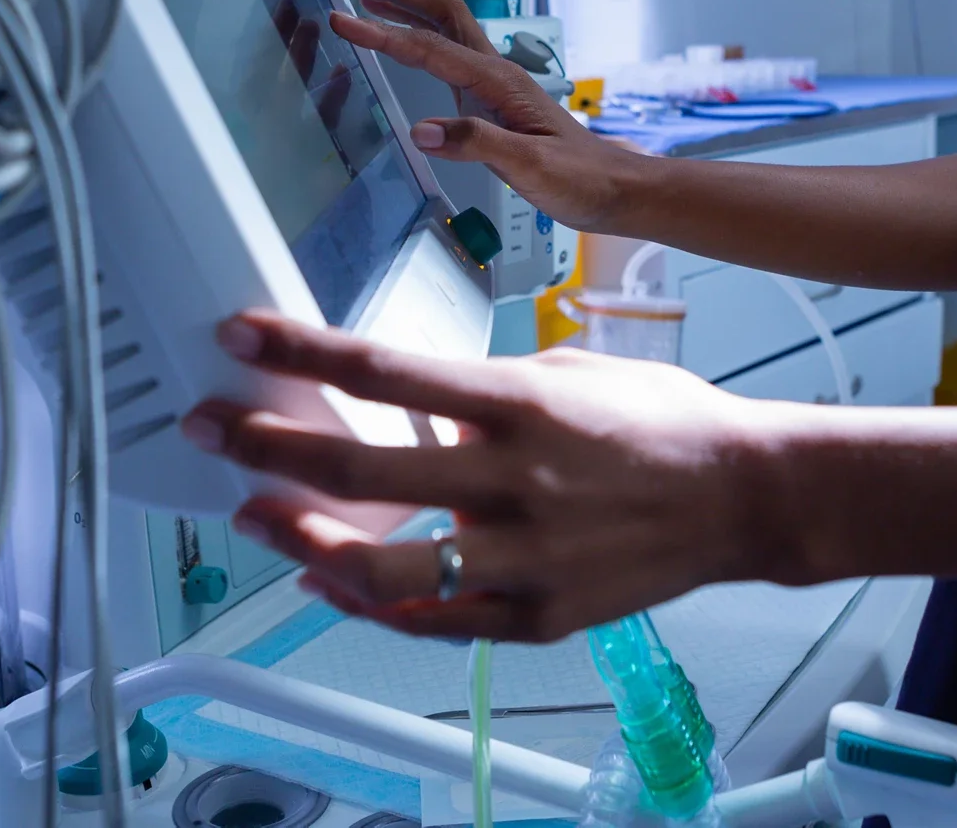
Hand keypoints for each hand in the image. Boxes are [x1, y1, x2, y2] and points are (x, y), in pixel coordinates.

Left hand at [183, 311, 776, 641]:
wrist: (744, 499)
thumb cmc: (661, 423)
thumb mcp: (569, 373)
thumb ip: (484, 392)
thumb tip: (413, 404)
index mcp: (522, 405)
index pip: (388, 371)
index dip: (303, 351)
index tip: (242, 335)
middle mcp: (515, 483)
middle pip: (363, 466)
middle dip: (270, 444)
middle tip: (212, 428)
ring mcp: (525, 560)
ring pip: (385, 564)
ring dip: (305, 539)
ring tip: (258, 515)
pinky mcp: (539, 617)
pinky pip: (433, 621)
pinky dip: (370, 600)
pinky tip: (328, 579)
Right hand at [333, 0, 647, 230]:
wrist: (615, 189)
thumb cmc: (580, 178)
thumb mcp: (530, 166)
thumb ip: (477, 145)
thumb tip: (421, 132)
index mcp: (499, 82)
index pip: (429, 48)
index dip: (383, 32)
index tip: (343, 19)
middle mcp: (495, 72)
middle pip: (441, 12)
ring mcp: (494, 83)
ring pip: (445, 27)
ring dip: (405, 7)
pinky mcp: (492, 99)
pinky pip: (448, 54)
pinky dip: (418, 37)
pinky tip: (403, 44)